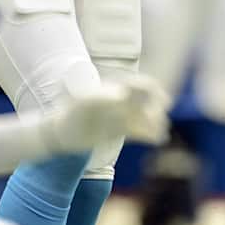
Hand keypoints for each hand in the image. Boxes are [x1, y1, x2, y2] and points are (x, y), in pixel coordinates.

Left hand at [44, 74, 168, 152]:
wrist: (62, 133)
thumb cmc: (71, 114)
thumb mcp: (84, 104)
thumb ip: (101, 98)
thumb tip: (122, 94)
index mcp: (114, 90)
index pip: (139, 85)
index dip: (153, 90)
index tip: (162, 102)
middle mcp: (120, 101)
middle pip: (146, 100)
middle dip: (156, 108)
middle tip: (157, 121)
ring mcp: (119, 116)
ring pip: (144, 116)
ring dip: (155, 122)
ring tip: (160, 132)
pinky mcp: (118, 131)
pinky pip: (138, 131)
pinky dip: (149, 134)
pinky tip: (157, 139)